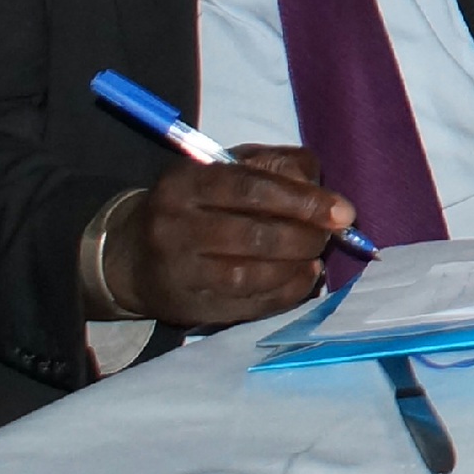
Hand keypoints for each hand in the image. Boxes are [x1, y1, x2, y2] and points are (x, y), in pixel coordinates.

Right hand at [104, 146, 351, 327]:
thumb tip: (321, 190)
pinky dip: (283, 295)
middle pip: (252, 235)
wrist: (132, 254)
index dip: (303, 200)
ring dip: (293, 268)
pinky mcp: (188, 307)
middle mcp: (174, 226)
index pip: (250, 188)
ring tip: (314, 259)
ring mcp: (179, 271)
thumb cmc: (196, 205)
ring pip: (247, 275)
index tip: (342, 211)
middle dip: (303, 236)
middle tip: (328, 236)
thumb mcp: (226, 169)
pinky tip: (302, 280)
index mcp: (185, 182)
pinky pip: (244, 305)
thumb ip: (276, 167)